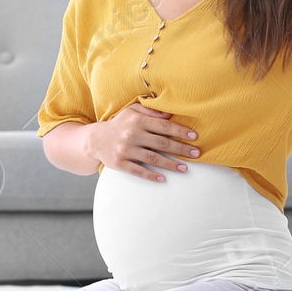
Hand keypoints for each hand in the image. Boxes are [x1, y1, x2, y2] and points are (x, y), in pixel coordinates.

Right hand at [83, 102, 200, 182]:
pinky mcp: (120, 164)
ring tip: (185, 168)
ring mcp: (125, 150)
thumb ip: (151, 112)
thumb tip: (171, 114)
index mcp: (137, 121)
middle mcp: (132, 135)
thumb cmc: (120, 124)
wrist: (95, 139)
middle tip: (196, 154)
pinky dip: (151, 176)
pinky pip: (138, 171)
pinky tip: (163, 179)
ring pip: (153, 159)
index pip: (163, 126)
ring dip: (170, 164)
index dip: (180, 131)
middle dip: (181, 149)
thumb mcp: (132, 111)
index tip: (194, 136)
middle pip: (161, 143)